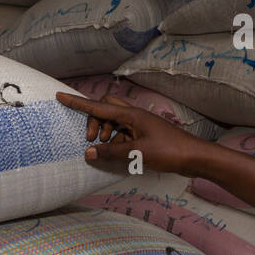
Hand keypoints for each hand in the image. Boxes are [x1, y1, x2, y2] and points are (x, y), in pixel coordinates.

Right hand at [56, 91, 206, 176]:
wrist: (194, 157)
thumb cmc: (169, 151)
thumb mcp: (137, 153)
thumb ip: (111, 152)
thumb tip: (88, 153)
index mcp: (131, 114)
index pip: (99, 106)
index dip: (78, 102)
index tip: (60, 96)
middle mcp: (135, 116)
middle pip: (106, 108)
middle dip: (93, 120)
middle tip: (90, 140)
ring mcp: (140, 125)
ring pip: (114, 122)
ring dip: (105, 133)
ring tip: (105, 149)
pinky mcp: (145, 135)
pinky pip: (123, 133)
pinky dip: (116, 142)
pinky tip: (117, 154)